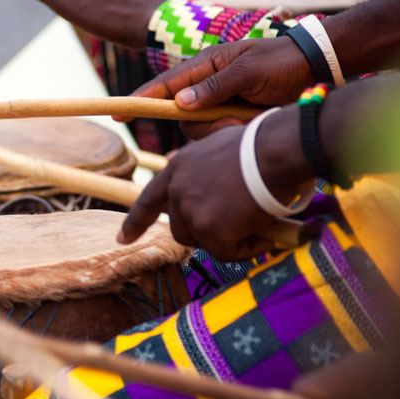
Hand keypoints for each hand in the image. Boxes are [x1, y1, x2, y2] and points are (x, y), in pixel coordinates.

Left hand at [117, 107, 312, 259]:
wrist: (276, 150)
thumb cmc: (260, 146)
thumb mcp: (219, 148)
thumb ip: (204, 170)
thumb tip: (207, 192)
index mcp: (178, 168)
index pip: (148, 200)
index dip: (136, 222)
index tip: (122, 239)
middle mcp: (177, 190)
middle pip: (181, 228)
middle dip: (205, 233)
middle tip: (234, 230)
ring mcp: (191, 211)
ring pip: (204, 242)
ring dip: (228, 240)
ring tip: (257, 225)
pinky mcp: (210, 230)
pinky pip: (228, 252)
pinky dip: (248, 248)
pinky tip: (266, 234)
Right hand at [121, 37, 313, 138]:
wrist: (319, 69)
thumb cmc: (284, 62)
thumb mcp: (250, 71)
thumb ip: (215, 87)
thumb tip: (179, 102)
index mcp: (207, 66)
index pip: (165, 85)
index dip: (141, 99)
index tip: (120, 114)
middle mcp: (208, 85)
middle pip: (184, 116)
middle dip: (205, 125)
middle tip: (234, 122)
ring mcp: (222, 102)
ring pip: (203, 129)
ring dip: (223, 131)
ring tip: (251, 121)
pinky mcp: (235, 117)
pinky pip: (221, 134)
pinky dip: (234, 135)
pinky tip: (252, 126)